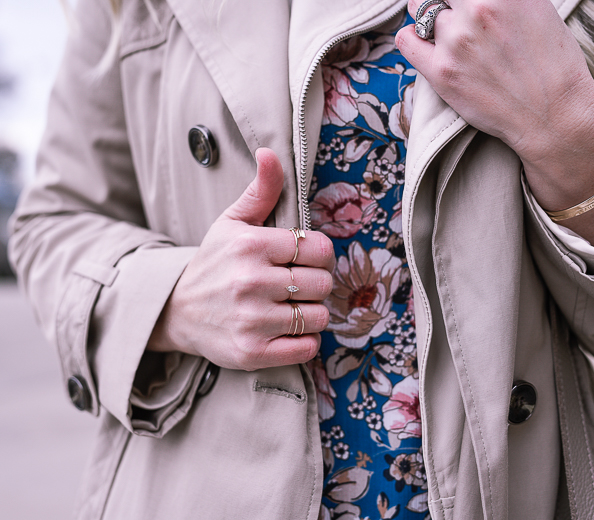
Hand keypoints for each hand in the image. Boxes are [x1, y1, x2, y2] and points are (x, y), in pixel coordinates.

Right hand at [148, 148, 334, 370]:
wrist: (177, 311)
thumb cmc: (213, 263)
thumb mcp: (231, 222)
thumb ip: (260, 190)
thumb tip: (270, 152)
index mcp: (250, 245)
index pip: (319, 248)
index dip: (319, 255)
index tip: (305, 259)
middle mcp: (250, 282)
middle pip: (323, 283)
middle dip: (317, 283)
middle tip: (299, 285)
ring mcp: (251, 320)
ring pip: (319, 316)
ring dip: (312, 313)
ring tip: (292, 307)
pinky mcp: (252, 352)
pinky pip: (308, 347)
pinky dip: (306, 340)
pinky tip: (289, 329)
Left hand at [397, 0, 593, 246]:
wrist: (552, 113)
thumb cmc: (552, 63)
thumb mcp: (536, 7)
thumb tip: (478, 0)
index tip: (463, 5)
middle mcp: (476, 8)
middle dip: (447, 1)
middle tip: (456, 15)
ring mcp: (456, 40)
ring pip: (420, 8)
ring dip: (430, 18)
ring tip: (449, 35)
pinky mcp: (441, 71)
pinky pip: (406, 39)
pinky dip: (412, 37)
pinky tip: (425, 44)